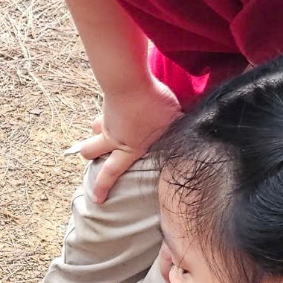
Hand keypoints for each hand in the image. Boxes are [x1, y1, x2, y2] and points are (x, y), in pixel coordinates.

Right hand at [73, 80, 181, 203]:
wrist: (130, 82)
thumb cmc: (155, 105)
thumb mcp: (173, 123)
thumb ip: (177, 132)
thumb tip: (193, 134)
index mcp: (130, 147)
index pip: (111, 172)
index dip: (101, 187)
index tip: (97, 200)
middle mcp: (114, 137)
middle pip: (89, 152)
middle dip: (89, 155)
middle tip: (93, 156)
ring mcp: (107, 120)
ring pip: (93, 132)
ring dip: (97, 134)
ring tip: (108, 131)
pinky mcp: (107, 105)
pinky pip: (103, 114)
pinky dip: (108, 115)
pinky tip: (118, 109)